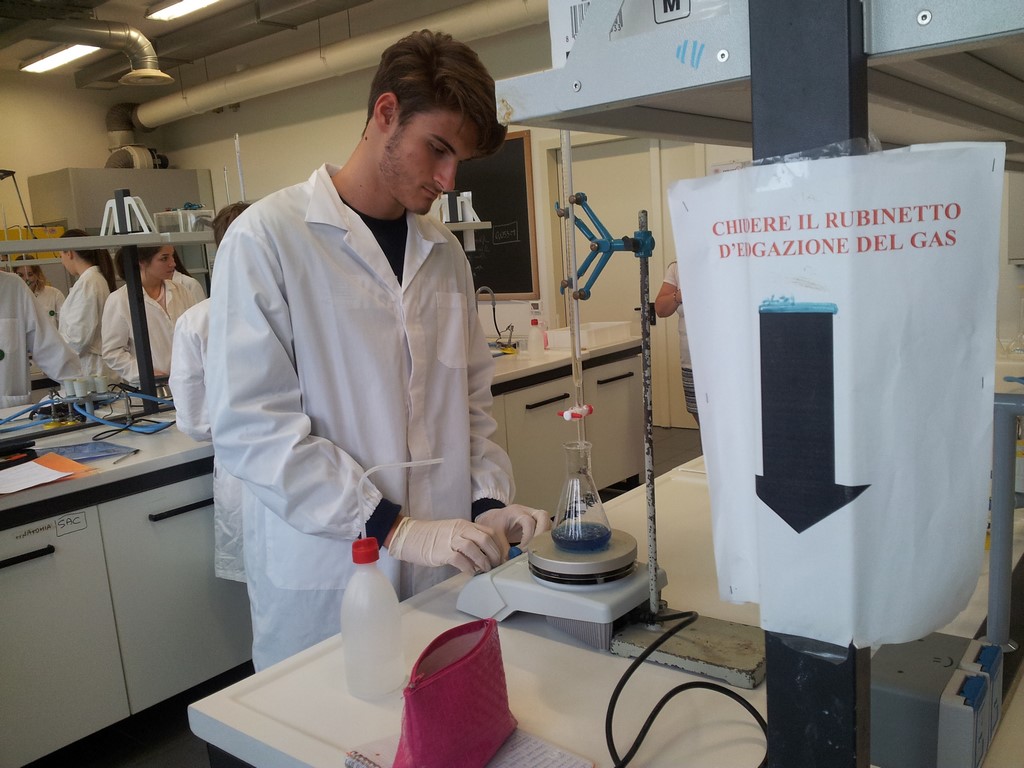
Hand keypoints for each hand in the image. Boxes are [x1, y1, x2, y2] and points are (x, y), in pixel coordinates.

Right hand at [386, 517, 505, 573]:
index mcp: (464, 525)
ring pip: (475, 548)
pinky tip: (471, 572)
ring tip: (485, 569)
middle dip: (495, 553)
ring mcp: (451, 540)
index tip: (503, 556)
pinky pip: (460, 560)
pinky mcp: (442, 552)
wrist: (410, 536)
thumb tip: (484, 556)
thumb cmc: (431, 537)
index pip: (489, 532)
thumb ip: (468, 540)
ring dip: (484, 561)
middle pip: (485, 539)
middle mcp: (460, 530)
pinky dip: (469, 567)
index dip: (499, 545)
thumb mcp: (453, 533)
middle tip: (497, 565)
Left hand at [475, 504, 551, 546]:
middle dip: (542, 534)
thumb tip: (510, 560)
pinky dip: (543, 538)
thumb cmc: (492, 522)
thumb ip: (502, 546)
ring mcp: (533, 516)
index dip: (528, 537)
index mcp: (516, 511)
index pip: (529, 522)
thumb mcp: (494, 534)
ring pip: (548, 522)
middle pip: (544, 516)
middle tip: (536, 548)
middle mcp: (527, 511)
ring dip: (544, 537)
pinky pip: (546, 529)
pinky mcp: (536, 523)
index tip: (522, 550)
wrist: (492, 518)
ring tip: (536, 549)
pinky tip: (536, 548)